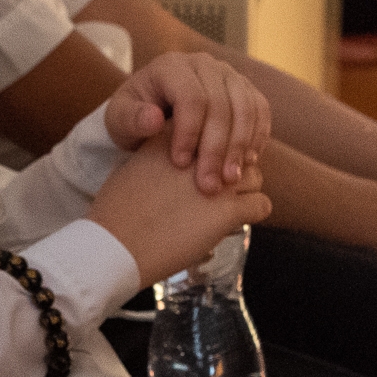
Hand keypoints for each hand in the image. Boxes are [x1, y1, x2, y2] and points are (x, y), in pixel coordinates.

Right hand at [89, 135, 270, 288]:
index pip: (212, 131)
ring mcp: (216, 182)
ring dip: (246, 190)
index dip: (212, 150)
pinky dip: (255, 212)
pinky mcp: (227, 212)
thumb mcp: (134, 166)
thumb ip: (159, 156)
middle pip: (236, 151)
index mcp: (175, 138)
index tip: (206, 166)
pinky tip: (238, 221)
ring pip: (254, 176)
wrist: (115, 245)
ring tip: (231, 206)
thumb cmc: (117, 211)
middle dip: (233, 169)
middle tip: (223, 188)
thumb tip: (176, 162)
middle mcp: (200, 155)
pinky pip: (261, 204)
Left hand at [104, 52, 271, 192]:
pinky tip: (247, 162)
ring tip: (231, 179)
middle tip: (209, 184)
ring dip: (241, 146)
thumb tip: (154, 119)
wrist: (152, 111)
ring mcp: (228, 74)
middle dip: (216, 148)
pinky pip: (260, 109)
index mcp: (171, 66)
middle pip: (221, 104)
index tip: (180, 164)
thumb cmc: (134, 117)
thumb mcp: (119, 120)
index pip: (190, 96)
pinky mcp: (244, 88)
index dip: (189, 132)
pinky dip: (257, 136)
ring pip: (245, 107)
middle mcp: (203, 64)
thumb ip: (131, 120)